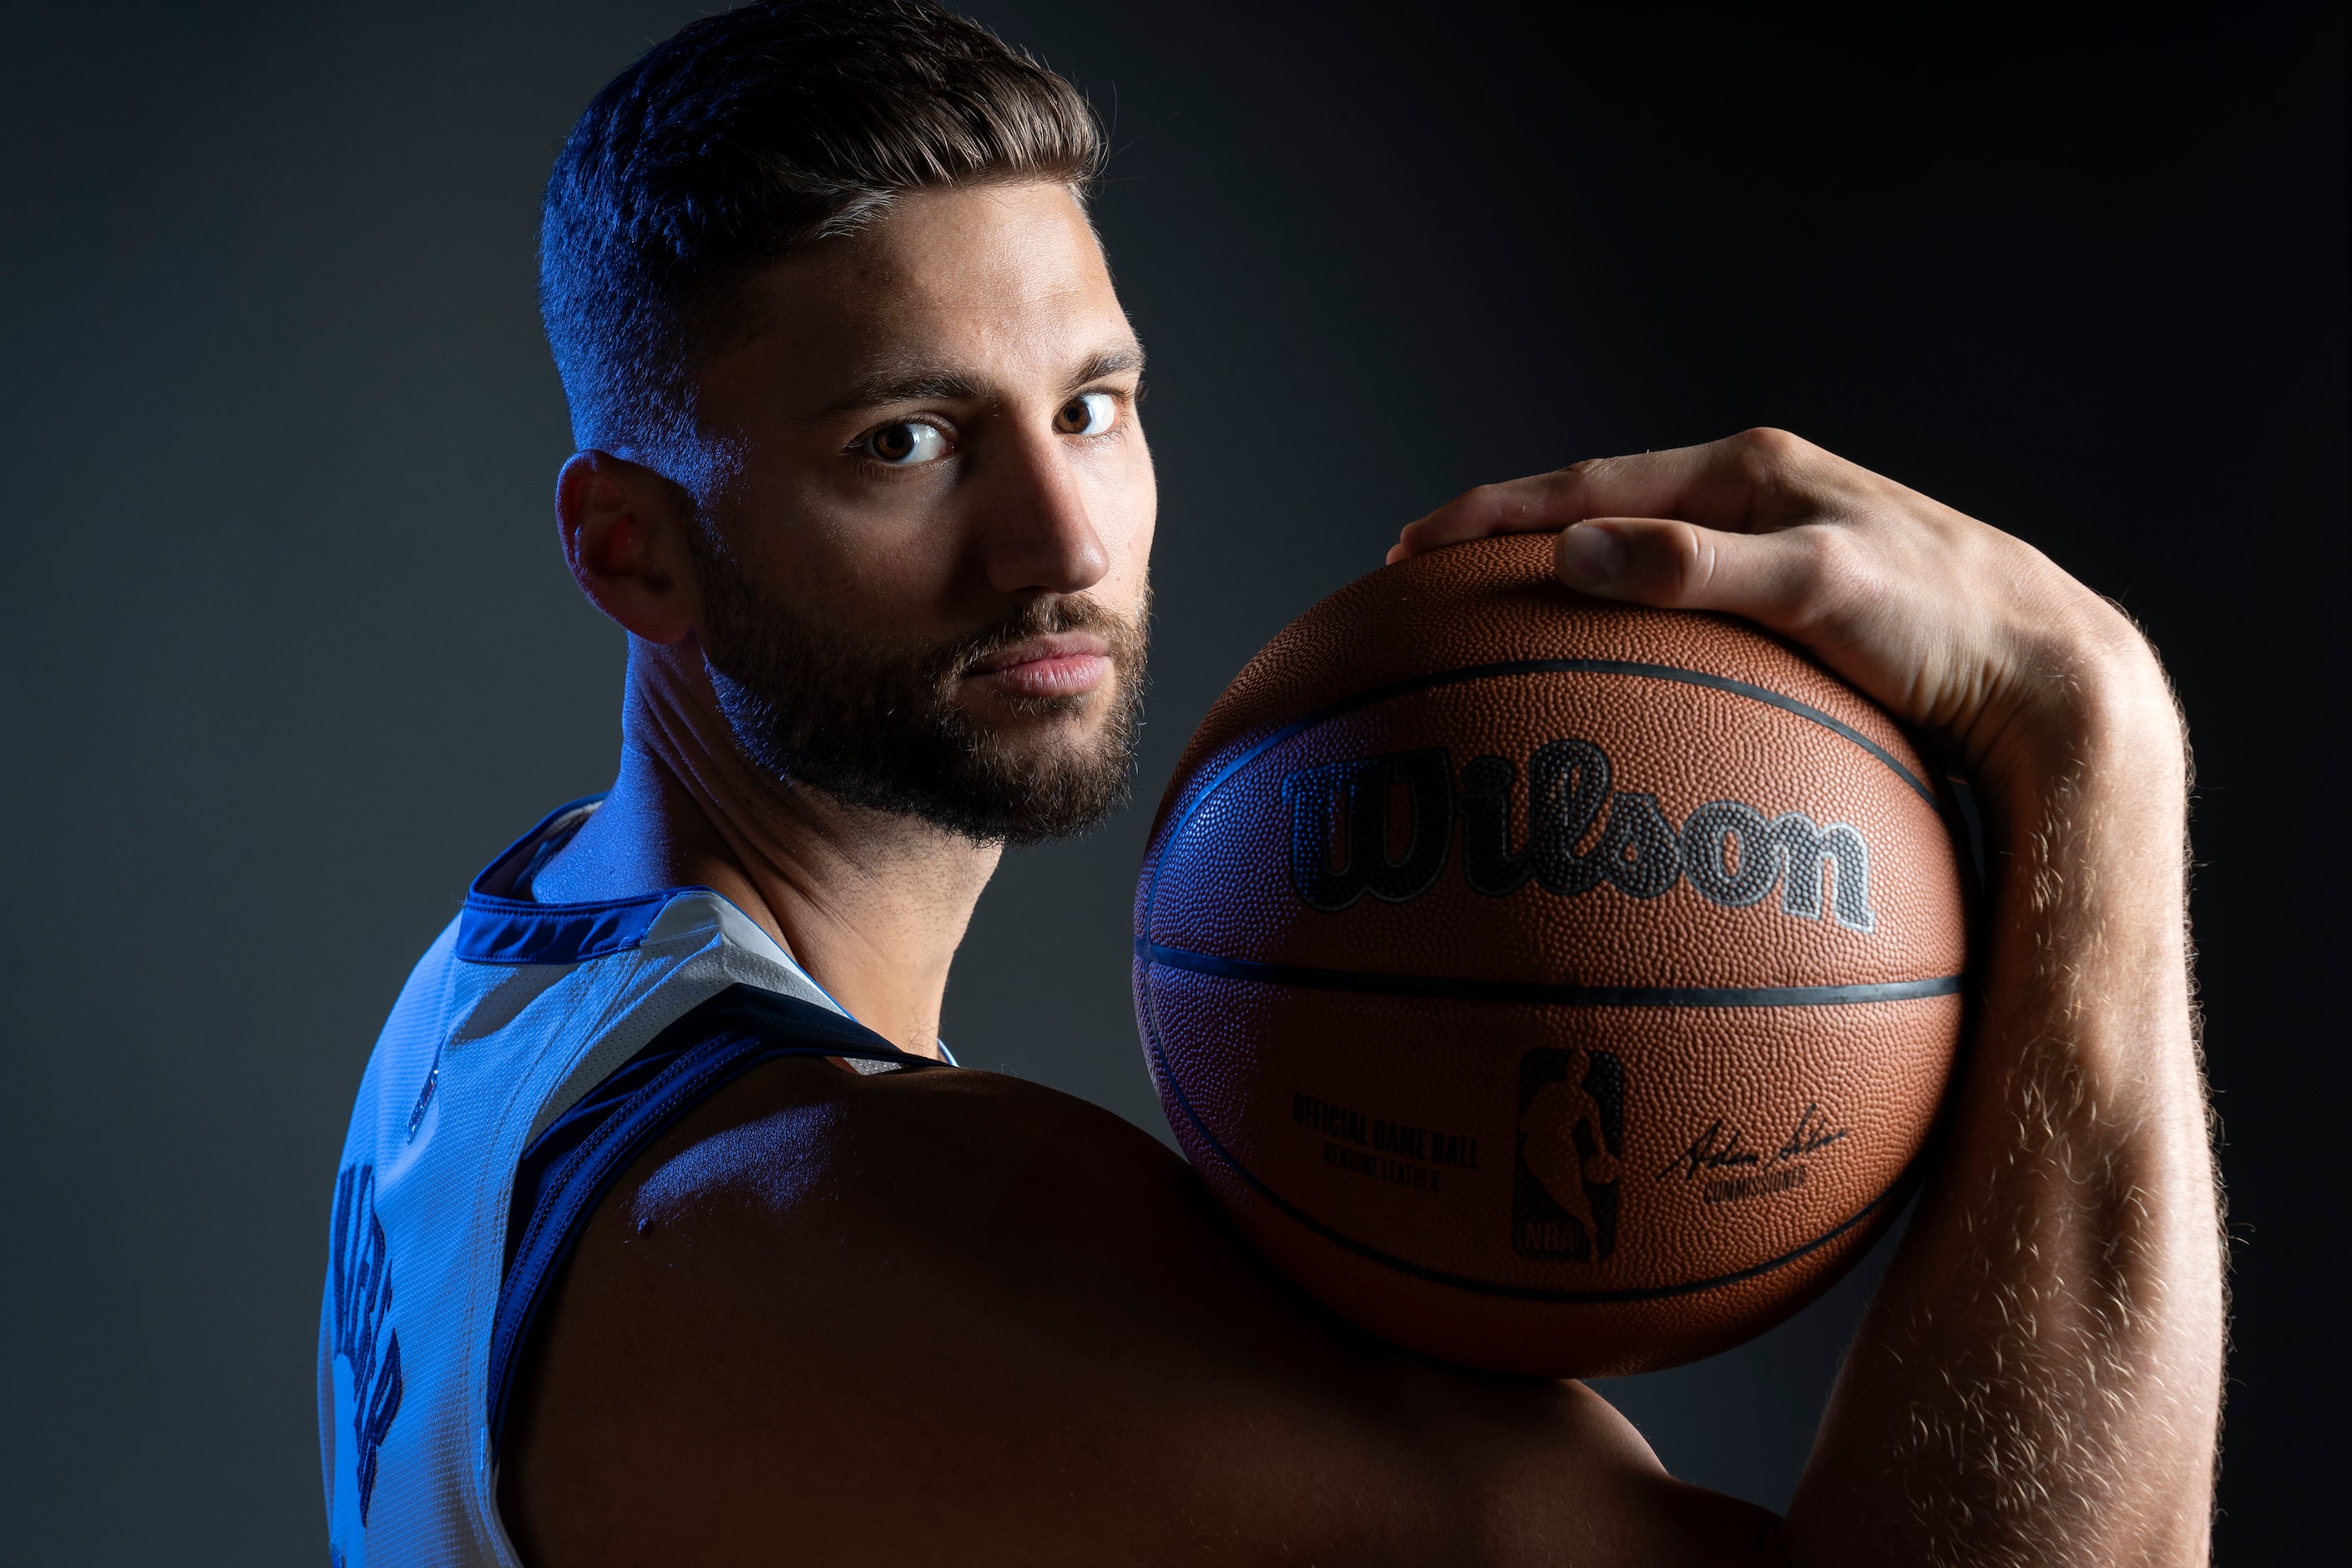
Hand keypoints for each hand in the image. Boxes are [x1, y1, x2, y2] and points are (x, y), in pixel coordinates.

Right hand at [1390, 429, 2174, 795]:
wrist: (2057, 676)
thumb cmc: (1949, 625)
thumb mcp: (1820, 586)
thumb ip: (1699, 568)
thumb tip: (1577, 556)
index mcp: (1753, 471)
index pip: (1592, 484)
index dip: (1496, 514)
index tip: (1414, 548)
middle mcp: (1762, 498)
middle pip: (1604, 509)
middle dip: (1512, 537)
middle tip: (1427, 573)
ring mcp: (1780, 551)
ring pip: (1643, 558)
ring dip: (1564, 579)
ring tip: (1496, 615)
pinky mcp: (1804, 610)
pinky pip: (1686, 610)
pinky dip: (1625, 626)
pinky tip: (1609, 672)